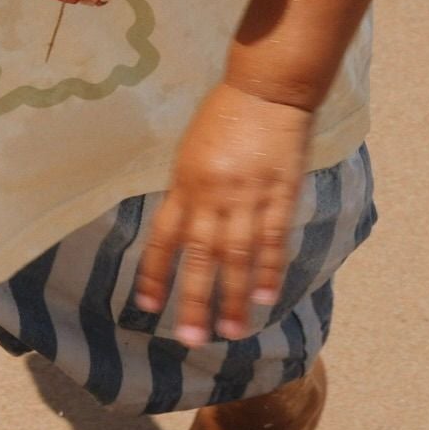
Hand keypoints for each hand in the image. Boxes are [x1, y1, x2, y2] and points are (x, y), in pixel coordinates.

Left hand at [134, 78, 312, 344]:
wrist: (265, 90)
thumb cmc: (225, 119)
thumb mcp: (191, 154)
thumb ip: (187, 194)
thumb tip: (180, 231)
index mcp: (184, 185)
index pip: (163, 237)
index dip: (155, 273)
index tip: (148, 305)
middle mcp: (212, 196)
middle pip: (200, 256)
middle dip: (194, 299)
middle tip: (190, 339)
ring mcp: (248, 197)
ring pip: (237, 256)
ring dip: (232, 297)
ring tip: (230, 332)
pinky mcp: (281, 194)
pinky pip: (273, 239)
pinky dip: (269, 270)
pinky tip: (264, 298)